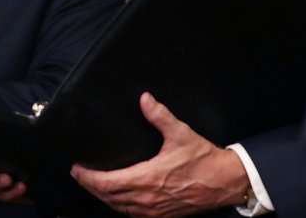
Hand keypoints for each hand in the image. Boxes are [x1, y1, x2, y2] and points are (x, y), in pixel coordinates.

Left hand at [70, 93, 249, 217]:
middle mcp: (148, 198)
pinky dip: (120, 206)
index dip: (88, 177)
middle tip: (79, 174)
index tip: (77, 168)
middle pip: (108, 197)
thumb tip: (145, 99)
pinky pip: (133, 215)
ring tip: (93, 185)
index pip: (107, 183)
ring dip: (103, 198)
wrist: (228, 182)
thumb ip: (160, 116)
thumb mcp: (181, 133)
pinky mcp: (163, 215)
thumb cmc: (205, 159)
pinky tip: (117, 198)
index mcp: (148, 178)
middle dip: (90, 186)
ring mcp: (155, 210)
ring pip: (119, 208)